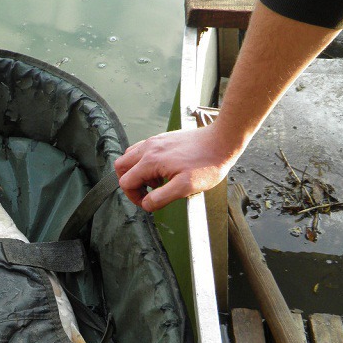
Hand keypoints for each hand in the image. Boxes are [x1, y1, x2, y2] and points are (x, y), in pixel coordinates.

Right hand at [114, 125, 236, 211]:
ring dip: (136, 172)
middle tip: (147, 192)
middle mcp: (148, 148)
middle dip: (129, 183)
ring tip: (155, 181)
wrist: (221, 141)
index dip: (134, 197)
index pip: (126, 182)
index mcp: (150, 161)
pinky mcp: (162, 139)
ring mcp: (154, 141)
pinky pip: (142, 150)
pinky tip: (161, 170)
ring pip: (129, 156)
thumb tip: (146, 204)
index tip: (148, 202)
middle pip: (121, 167)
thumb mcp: (185, 188)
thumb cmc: (206, 164)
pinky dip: (144, 162)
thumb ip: (161, 197)